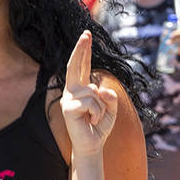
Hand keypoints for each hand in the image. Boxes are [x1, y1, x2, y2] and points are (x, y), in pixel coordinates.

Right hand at [61, 31, 118, 156]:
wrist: (92, 145)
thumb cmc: (100, 126)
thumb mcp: (111, 108)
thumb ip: (110, 96)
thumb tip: (102, 89)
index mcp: (81, 88)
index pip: (82, 66)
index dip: (84, 51)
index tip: (86, 35)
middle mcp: (72, 90)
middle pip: (75, 66)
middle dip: (81, 50)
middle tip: (86, 34)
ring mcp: (69, 99)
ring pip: (94, 92)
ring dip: (102, 107)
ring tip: (95, 118)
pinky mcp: (68, 108)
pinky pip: (91, 103)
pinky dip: (98, 113)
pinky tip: (92, 121)